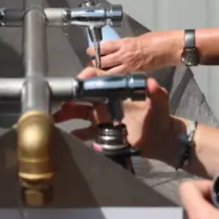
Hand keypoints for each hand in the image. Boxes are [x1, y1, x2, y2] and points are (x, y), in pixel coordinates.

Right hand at [54, 68, 176, 161]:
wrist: (163, 140)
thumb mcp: (159, 104)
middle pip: (82, 95)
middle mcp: (106, 101)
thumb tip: (152, 83)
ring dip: (67, 114)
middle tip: (55, 103)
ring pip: (80, 112)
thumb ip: (156, 94)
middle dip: (68, 97)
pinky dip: (76, 133)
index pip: (96, 78)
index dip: (84, 79)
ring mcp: (103, 116)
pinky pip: (86, 132)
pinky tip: (68, 136)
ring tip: (55, 119)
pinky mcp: (103, 132)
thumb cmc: (160, 118)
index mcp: (115, 90)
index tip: (74, 85)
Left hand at [87, 32, 180, 72]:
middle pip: (104, 60)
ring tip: (98, 71)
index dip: (94, 50)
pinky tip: (111, 76)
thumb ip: (125, 44)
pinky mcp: (135, 72)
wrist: (168, 48)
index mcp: (124, 43)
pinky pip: (121, 75)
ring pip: (110, 71)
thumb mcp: (137, 38)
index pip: (104, 47)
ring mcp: (130, 65)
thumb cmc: (156, 40)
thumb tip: (117, 47)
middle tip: (91, 62)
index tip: (89, 51)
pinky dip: (114, 76)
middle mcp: (125, 55)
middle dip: (96, 62)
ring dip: (103, 71)